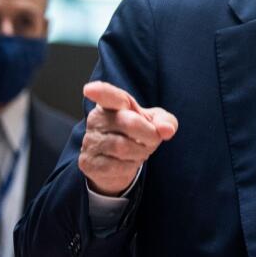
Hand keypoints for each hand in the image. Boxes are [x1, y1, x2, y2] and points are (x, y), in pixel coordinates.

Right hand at [79, 81, 177, 195]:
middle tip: (153, 139)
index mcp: (112, 103)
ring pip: (123, 147)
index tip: (90, 90)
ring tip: (140, 151)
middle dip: (149, 134)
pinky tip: (127, 163)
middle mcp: (97, 119)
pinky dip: (129, 167)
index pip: (108, 95)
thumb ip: (165, 121)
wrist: (117, 164)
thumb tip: (167, 130)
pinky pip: (115, 166)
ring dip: (140, 152)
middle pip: (129, 123)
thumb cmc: (137, 135)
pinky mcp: (88, 162)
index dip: (100, 91)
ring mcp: (90, 141)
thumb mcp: (155, 123)